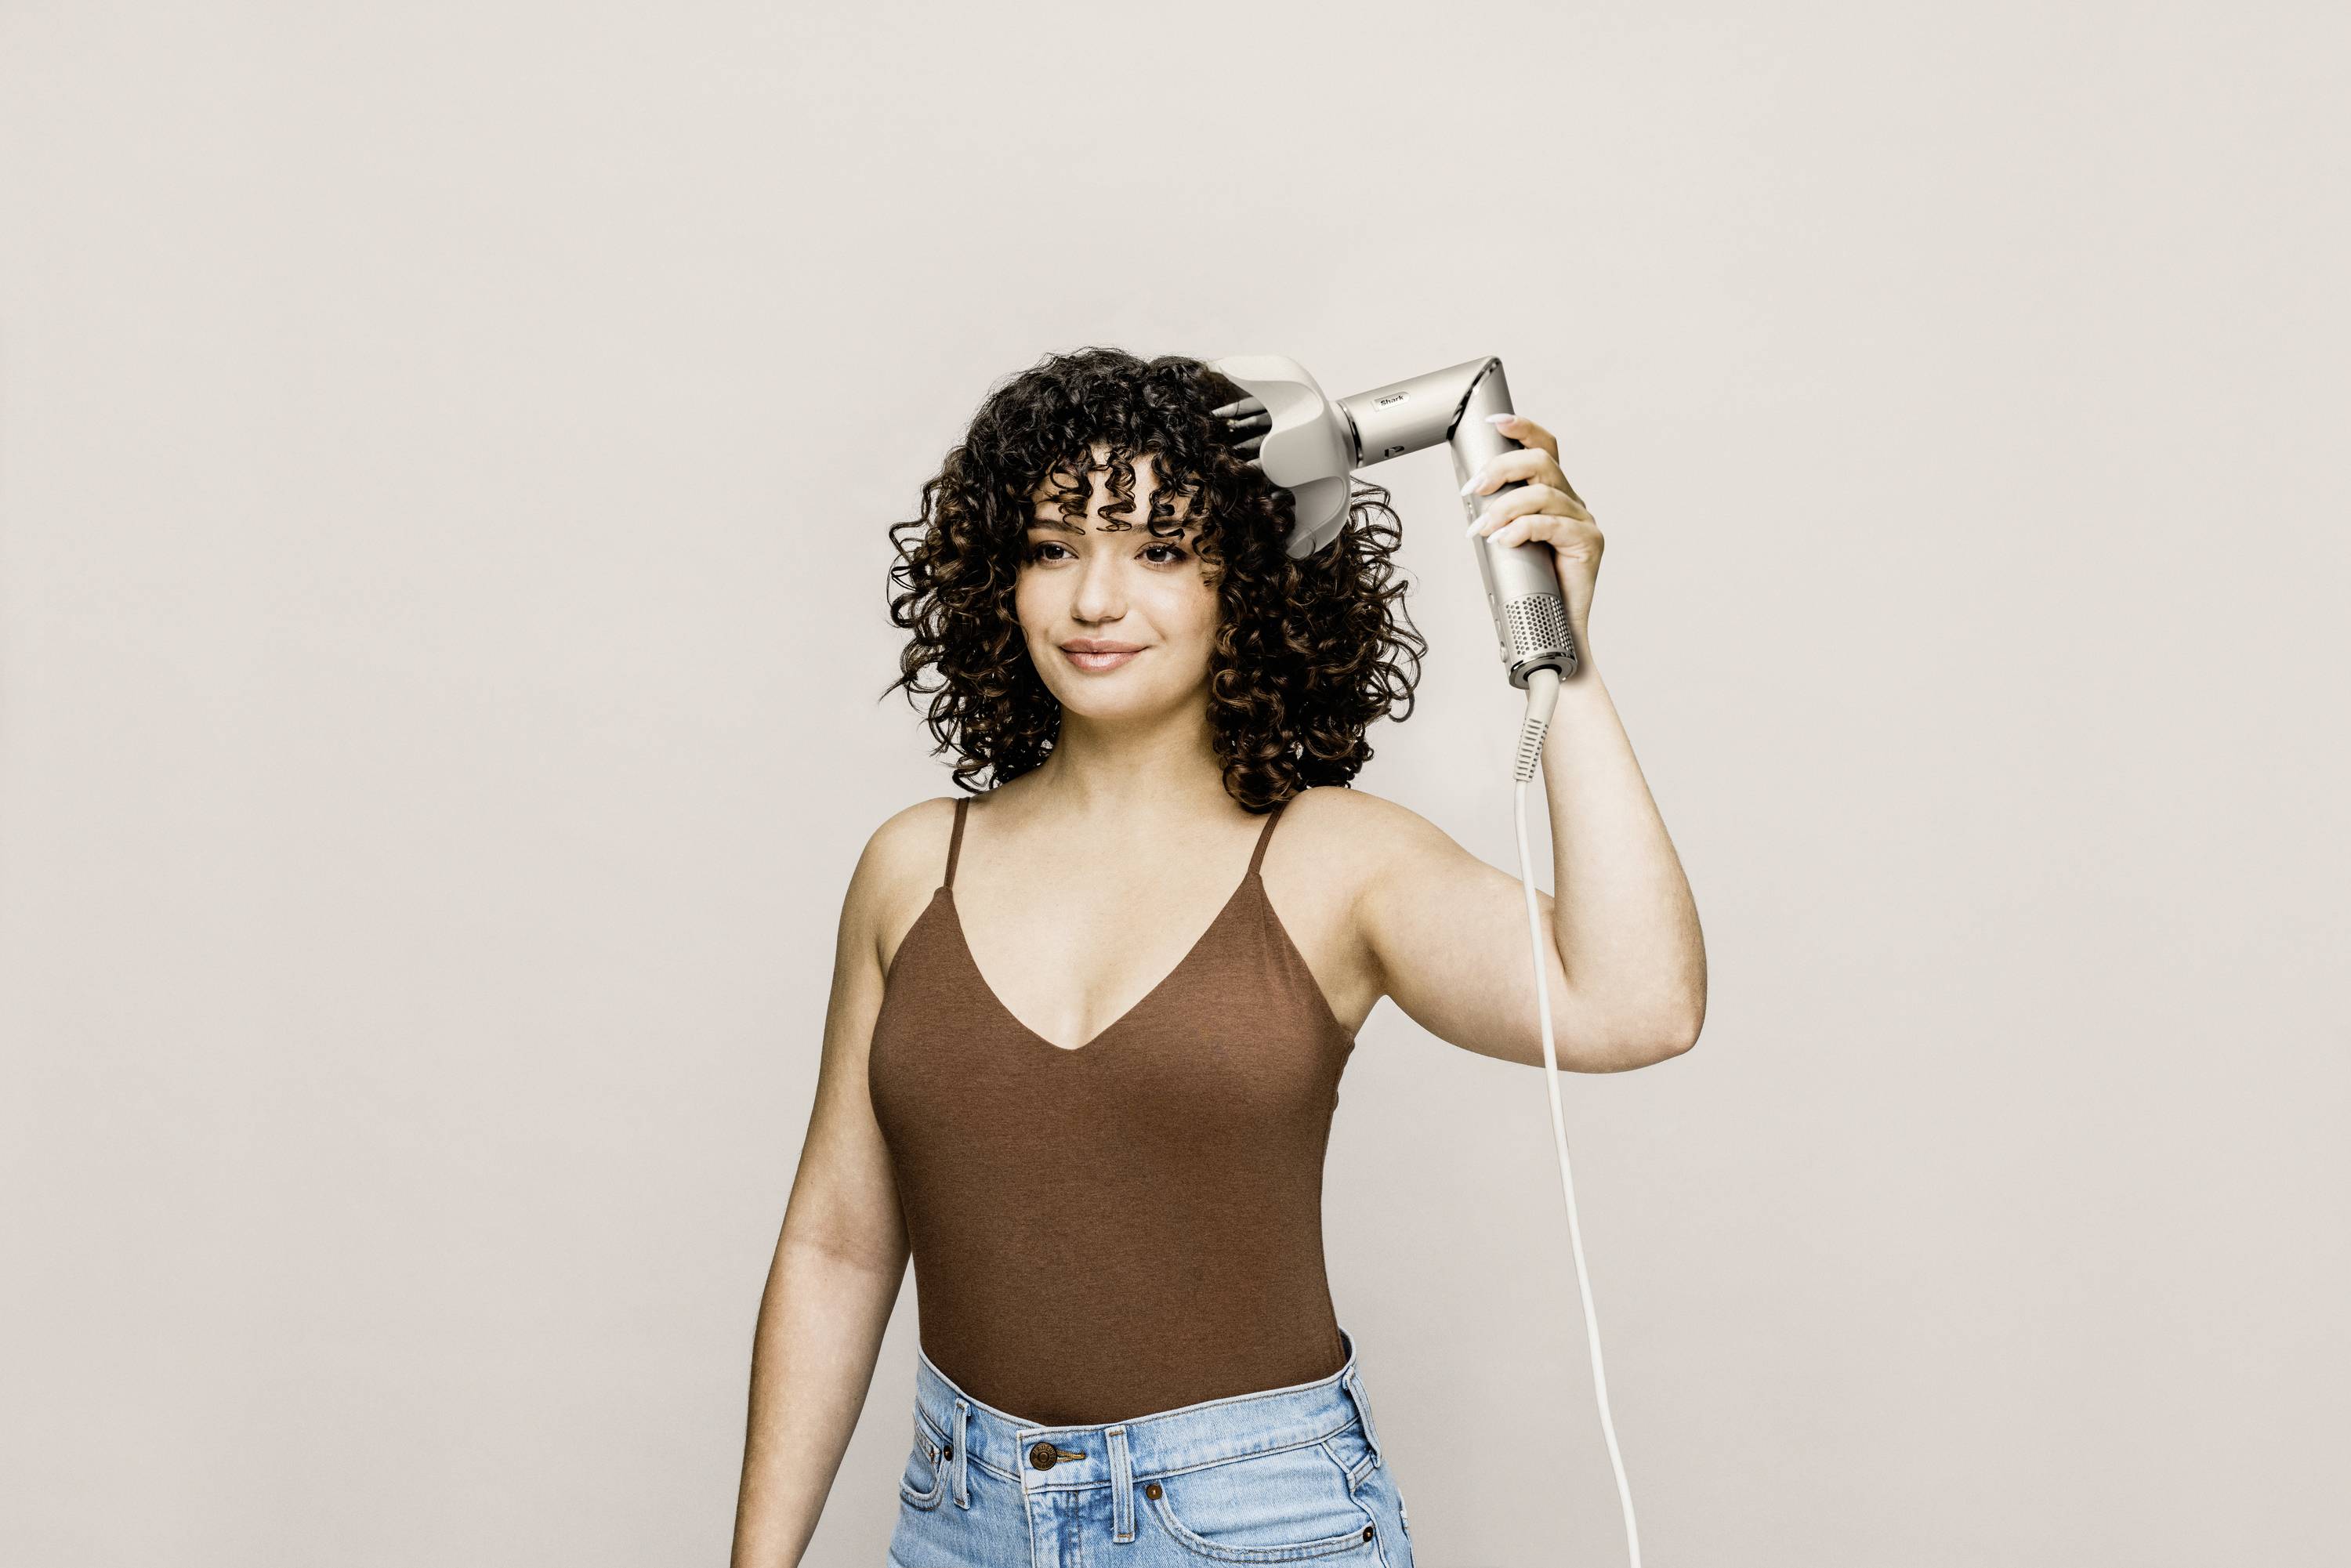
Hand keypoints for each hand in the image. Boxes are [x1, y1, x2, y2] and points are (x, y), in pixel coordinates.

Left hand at [1462, 412, 1600, 640]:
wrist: (1554, 631)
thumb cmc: (1527, 586)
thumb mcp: (1507, 541)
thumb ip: (1497, 515)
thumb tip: (1469, 491)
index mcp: (1554, 495)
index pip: (1545, 448)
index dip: (1523, 429)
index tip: (1495, 422)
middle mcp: (1571, 503)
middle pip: (1542, 463)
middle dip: (1502, 469)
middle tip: (1473, 489)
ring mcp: (1583, 522)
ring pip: (1543, 494)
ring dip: (1504, 508)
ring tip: (1482, 528)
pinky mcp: (1588, 544)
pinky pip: (1552, 525)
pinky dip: (1522, 529)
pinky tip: (1504, 540)